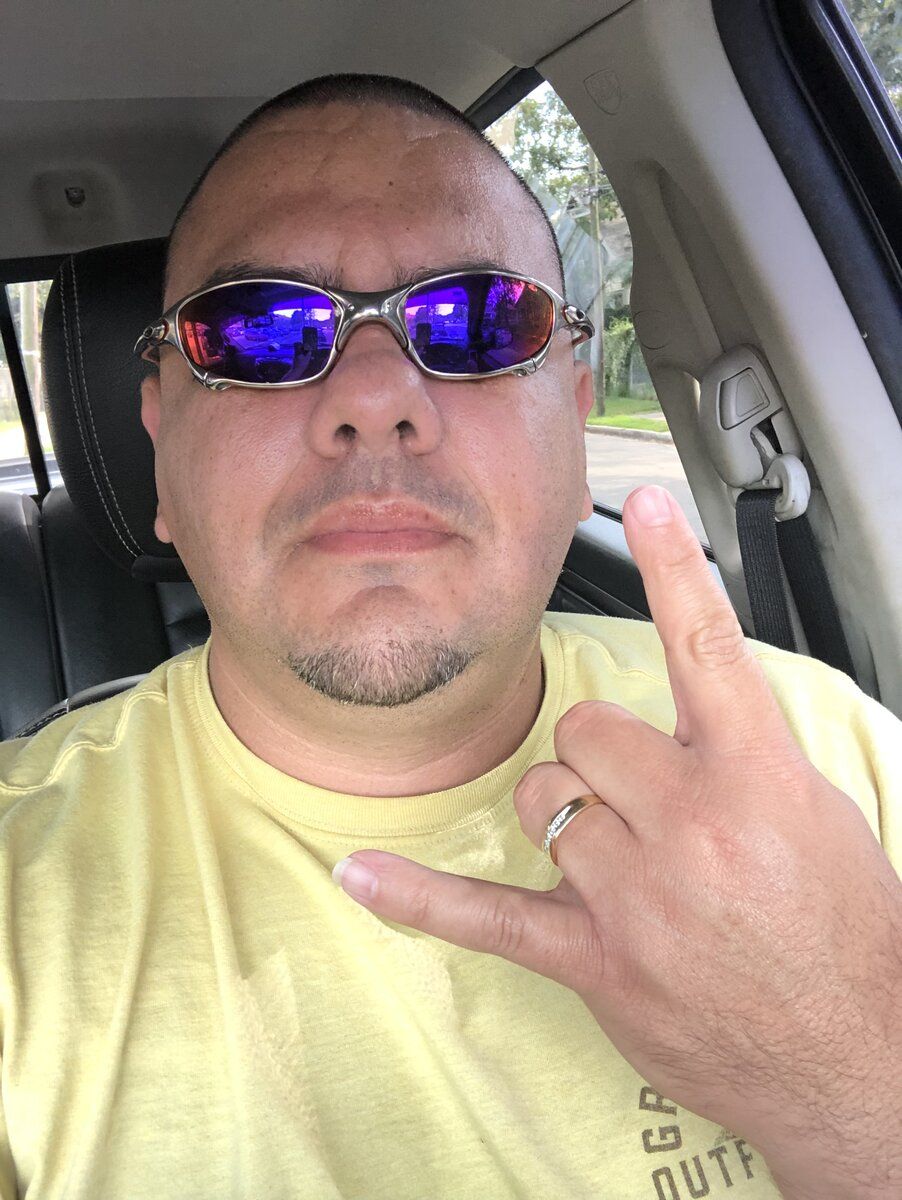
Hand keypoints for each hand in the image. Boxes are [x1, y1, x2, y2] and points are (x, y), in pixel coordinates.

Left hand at [333, 485, 901, 1197]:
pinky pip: (487, 915)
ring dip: (567, 810)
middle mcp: (690, 825)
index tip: (643, 503)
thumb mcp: (818, 813)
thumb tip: (687, 701)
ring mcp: (635, 895)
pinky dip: (419, 897)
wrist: (855, 1056)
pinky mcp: (595, 959)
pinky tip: (361, 876)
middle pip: (586, 727)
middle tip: (645, 798)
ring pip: (543, 796)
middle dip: (604, 754)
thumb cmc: (844, 935)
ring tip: (620, 856)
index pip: (704, 644)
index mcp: (758, 778)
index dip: (673, 564)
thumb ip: (743, 747)